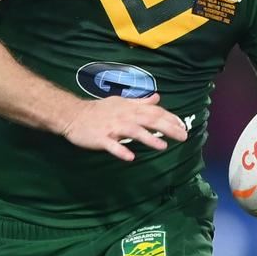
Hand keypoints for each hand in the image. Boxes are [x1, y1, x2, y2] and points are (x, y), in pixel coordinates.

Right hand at [60, 94, 188, 161]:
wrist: (73, 115)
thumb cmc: (99, 110)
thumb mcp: (121, 102)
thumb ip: (140, 102)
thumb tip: (157, 98)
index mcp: (130, 108)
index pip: (154, 111)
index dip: (170, 118)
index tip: (183, 125)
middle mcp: (124, 116)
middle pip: (149, 120)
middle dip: (168, 128)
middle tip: (183, 136)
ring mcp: (112, 127)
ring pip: (133, 131)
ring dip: (148, 138)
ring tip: (162, 146)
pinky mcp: (100, 138)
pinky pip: (111, 145)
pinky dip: (121, 150)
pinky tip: (130, 157)